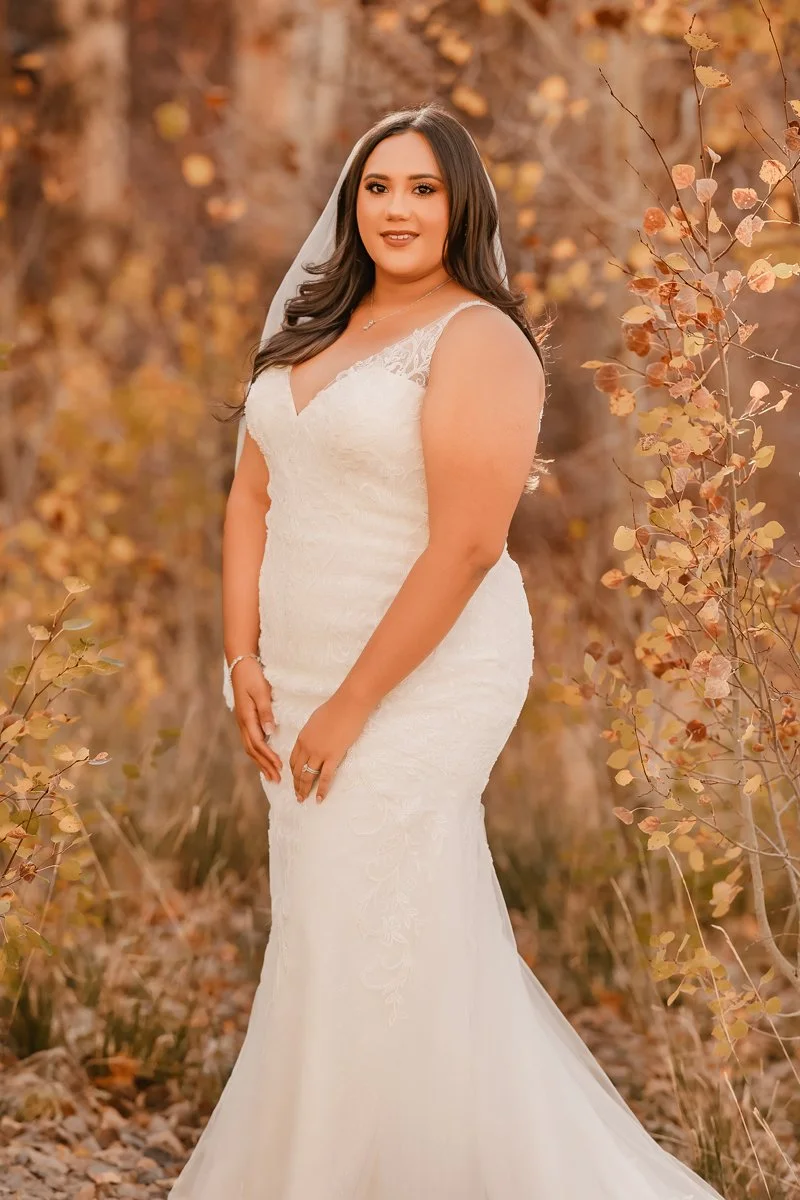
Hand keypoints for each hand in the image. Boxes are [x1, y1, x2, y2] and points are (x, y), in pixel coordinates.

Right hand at [232, 658, 282, 782]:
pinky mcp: (245, 719)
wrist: (240, 664)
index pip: (258, 743)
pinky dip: (257, 753)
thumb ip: (265, 712)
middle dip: (265, 765)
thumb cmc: (252, 676)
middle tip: (277, 780)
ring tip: (270, 775)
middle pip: (253, 750)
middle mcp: (242, 723)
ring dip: (260, 762)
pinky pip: (250, 741)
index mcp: (246, 718)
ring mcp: (242, 722)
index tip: (279, 768)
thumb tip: (270, 732)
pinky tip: (263, 758)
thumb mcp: (261, 691)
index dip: (268, 757)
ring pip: (250, 747)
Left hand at [290, 690, 372, 802]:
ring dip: (304, 790)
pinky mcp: (333, 756)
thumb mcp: (315, 720)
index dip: (293, 772)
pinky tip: (319, 799)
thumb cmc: (335, 708)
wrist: (348, 704)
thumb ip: (311, 733)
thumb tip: (313, 739)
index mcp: (302, 738)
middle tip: (297, 795)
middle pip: (298, 771)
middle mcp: (307, 747)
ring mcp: (319, 753)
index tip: (294, 780)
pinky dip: (322, 790)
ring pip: (308, 776)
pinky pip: (325, 777)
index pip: (293, 760)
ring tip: (303, 800)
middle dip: (296, 785)